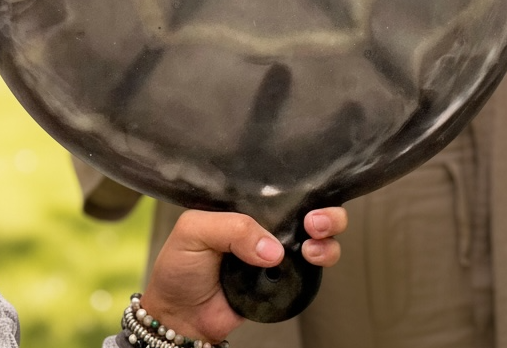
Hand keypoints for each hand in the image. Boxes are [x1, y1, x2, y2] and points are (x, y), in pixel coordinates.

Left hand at [138, 207, 346, 342]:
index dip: (299, 190)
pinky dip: (321, 262)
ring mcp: (278, 254)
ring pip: (319, 239)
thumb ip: (232, 228)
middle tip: (315, 222)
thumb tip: (273, 249)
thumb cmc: (180, 267)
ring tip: (312, 246)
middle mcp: (267, 227)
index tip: (306, 198)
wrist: (180, 316)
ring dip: (327, 239)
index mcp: (246, 207)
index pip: (280, 190)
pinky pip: (311, 271)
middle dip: (326, 213)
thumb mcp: (194, 231)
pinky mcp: (284, 282)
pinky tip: (310, 261)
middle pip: (310, 211)